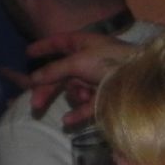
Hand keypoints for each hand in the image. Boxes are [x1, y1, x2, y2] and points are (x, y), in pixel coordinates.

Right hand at [25, 31, 140, 125]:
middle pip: (61, 74)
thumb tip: (33, 78)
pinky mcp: (102, 98)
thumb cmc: (109, 61)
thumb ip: (54, 70)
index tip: (28, 53)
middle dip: (47, 89)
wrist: (137, 80)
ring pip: (74, 91)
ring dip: (75, 96)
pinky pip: (85, 107)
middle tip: (34, 104)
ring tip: (84, 97)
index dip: (44, 47)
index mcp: (84, 44)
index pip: (60, 42)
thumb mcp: (78, 61)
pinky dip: (77, 113)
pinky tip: (67, 122)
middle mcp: (88, 60)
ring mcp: (96, 80)